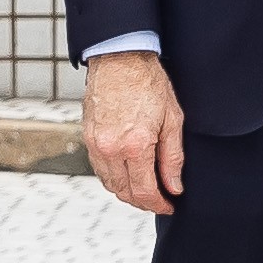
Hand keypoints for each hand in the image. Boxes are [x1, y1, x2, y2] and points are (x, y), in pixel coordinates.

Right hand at [83, 50, 188, 215]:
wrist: (119, 57)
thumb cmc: (148, 82)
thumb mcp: (172, 119)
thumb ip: (173, 157)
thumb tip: (174, 186)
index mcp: (135, 146)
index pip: (144, 191)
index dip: (158, 204)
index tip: (169, 205)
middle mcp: (110, 149)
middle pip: (124, 192)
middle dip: (143, 201)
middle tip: (160, 199)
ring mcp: (95, 144)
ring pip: (109, 183)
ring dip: (127, 191)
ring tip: (145, 188)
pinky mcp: (87, 137)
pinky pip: (99, 168)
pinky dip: (113, 176)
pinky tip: (127, 171)